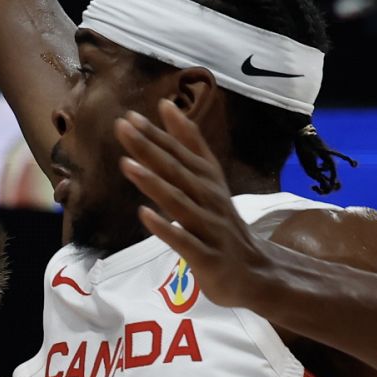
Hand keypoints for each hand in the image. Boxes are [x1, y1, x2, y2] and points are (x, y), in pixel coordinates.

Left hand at [114, 99, 281, 308]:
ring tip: (126, 165)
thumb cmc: (221, 222)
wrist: (253, 271)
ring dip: (153, 183)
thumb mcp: (208, 178)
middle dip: (149, 148)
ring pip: (178, 202)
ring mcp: (208, 226)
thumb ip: (189, 143)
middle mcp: (209, 198)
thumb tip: (168, 105)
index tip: (130, 115)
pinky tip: (144, 215)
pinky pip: (183, 240)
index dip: (156, 134)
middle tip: (122, 127)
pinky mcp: (206, 255)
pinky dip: (165, 227)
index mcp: (208, 179)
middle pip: (176, 170)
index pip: (180, 152)